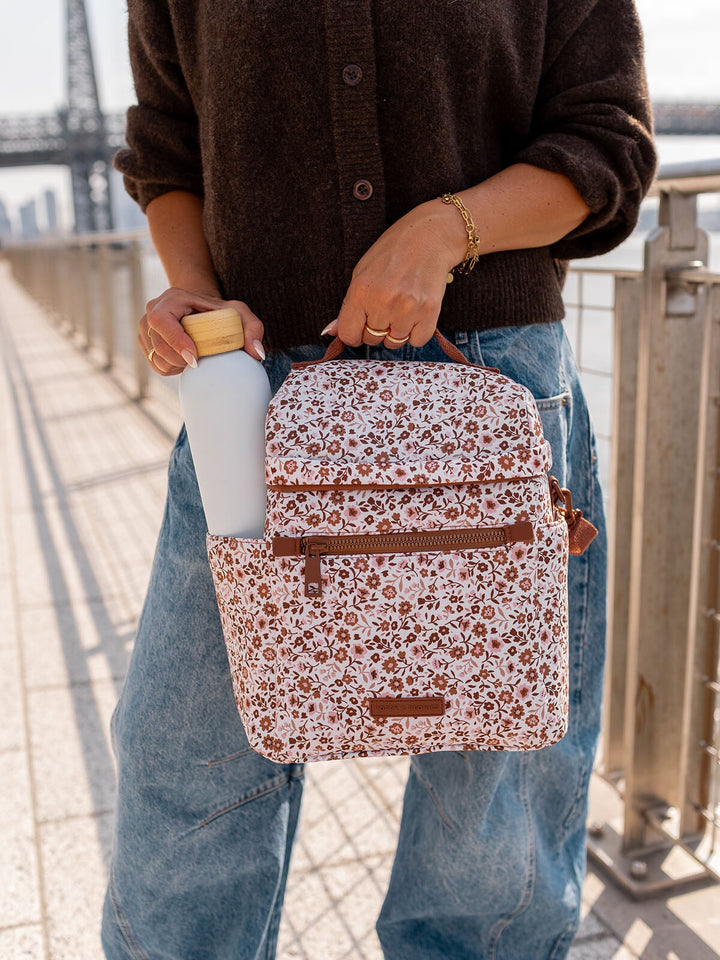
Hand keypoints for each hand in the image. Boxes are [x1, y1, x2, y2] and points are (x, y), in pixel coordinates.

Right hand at [140, 287, 265, 375]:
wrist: (201, 310)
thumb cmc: (220, 312)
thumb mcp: (239, 313)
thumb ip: (253, 328)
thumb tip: (256, 353)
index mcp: (172, 299)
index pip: (162, 321)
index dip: (175, 342)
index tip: (196, 359)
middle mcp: (153, 310)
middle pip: (157, 344)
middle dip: (178, 359)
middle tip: (198, 363)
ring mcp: (145, 326)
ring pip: (155, 357)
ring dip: (176, 365)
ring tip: (194, 359)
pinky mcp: (145, 341)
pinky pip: (155, 364)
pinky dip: (171, 369)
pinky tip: (186, 362)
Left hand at [323, 200, 460, 348]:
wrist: (429, 237)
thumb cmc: (393, 252)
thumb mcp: (362, 273)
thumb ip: (348, 306)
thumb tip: (332, 332)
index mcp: (361, 291)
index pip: (349, 335)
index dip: (353, 334)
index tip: (360, 327)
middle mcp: (383, 301)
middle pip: (372, 340)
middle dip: (376, 329)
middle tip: (385, 307)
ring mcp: (408, 308)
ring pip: (394, 342)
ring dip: (396, 331)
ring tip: (402, 307)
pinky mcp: (430, 312)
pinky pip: (417, 341)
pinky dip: (416, 332)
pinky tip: (416, 312)